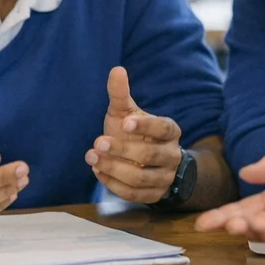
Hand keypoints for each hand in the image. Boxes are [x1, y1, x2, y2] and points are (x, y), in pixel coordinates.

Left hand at [86, 67, 183, 204]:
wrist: (144, 161)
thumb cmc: (133, 132)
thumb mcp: (126, 112)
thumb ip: (120, 94)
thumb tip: (116, 69)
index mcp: (170, 130)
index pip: (162, 127)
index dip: (145, 126)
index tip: (125, 123)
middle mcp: (172, 154)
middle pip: (150, 155)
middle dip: (122, 149)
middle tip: (98, 142)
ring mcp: (165, 177)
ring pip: (141, 177)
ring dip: (114, 168)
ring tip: (92, 158)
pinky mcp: (154, 195)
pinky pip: (135, 194)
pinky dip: (114, 185)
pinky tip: (98, 172)